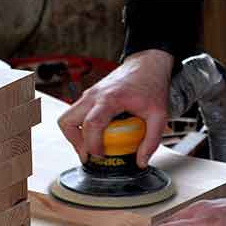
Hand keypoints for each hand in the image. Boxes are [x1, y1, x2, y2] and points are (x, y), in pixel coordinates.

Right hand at [58, 49, 173, 167]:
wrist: (148, 64)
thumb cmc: (151, 83)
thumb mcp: (159, 115)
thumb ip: (152, 140)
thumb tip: (141, 161)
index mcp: (110, 98)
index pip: (91, 124)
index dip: (91, 144)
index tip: (100, 156)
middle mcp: (94, 95)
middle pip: (67, 121)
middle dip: (75, 142)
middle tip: (90, 153)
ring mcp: (89, 94)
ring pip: (67, 118)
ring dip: (75, 136)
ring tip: (90, 146)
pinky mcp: (89, 96)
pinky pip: (75, 115)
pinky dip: (81, 128)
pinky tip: (96, 134)